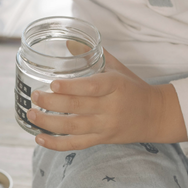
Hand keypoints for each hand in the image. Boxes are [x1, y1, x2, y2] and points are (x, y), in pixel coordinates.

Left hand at [26, 50, 186, 150]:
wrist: (156, 115)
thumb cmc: (132, 88)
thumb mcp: (117, 68)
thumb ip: (93, 55)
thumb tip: (68, 42)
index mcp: (115, 86)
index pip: (92, 87)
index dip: (71, 87)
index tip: (53, 84)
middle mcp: (110, 107)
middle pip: (77, 107)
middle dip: (52, 103)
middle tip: (35, 96)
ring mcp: (105, 126)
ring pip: (74, 127)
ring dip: (49, 123)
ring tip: (32, 115)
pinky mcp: (102, 139)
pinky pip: (77, 144)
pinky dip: (56, 144)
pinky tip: (39, 139)